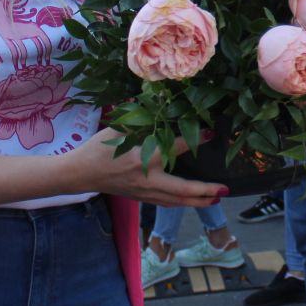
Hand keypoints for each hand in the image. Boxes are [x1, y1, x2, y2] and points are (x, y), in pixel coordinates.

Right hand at [70, 128, 225, 207]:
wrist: (81, 174)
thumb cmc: (99, 148)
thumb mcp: (119, 129)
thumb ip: (141, 118)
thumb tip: (161, 102)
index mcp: (141, 158)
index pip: (175, 148)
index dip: (195, 139)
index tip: (211, 133)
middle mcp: (146, 179)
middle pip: (182, 189)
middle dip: (205, 190)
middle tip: (224, 188)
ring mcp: (144, 193)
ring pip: (177, 201)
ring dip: (198, 201)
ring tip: (217, 197)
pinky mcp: (142, 199)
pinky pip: (167, 203)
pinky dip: (183, 202)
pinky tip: (195, 201)